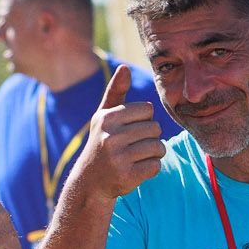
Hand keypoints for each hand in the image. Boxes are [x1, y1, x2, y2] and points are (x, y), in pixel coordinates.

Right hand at [79, 65, 165, 199]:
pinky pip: (156, 166)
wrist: (90, 181)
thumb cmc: (101, 143)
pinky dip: (151, 168)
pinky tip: (137, 169)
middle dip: (151, 137)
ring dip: (154, 153)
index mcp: (107, 118)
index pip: (147, 109)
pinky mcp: (127, 176)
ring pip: (158, 147)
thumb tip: (125, 67)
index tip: (131, 129)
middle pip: (155, 128)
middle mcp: (110, 136)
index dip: (144, 119)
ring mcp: (118, 157)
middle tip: (135, 146)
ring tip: (137, 157)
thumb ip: (116, 92)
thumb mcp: (104, 116)